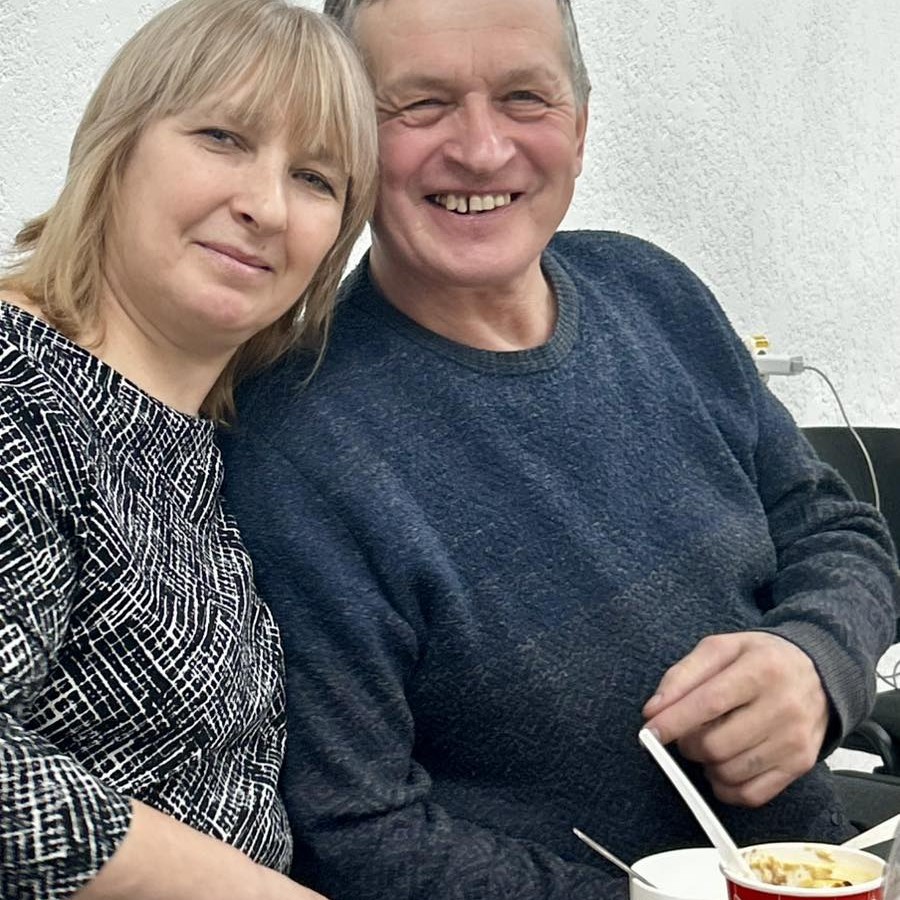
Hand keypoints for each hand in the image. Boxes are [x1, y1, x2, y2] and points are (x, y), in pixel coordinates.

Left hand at [642, 632, 829, 806]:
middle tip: (687, 732)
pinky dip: (725, 787)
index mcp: (761, 670)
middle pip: (716, 745)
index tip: (649, 732)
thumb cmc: (760, 659)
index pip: (710, 703)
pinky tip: (723, 765)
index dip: (674, 721)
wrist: (818, 674)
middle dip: (688, 744)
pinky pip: (751, 794)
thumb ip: (683, 675)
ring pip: (730, 773)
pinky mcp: (800, 766)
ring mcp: (794, 741)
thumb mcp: (721, 648)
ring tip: (710, 742)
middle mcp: (783, 708)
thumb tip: (653, 710)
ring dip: (706, 764)